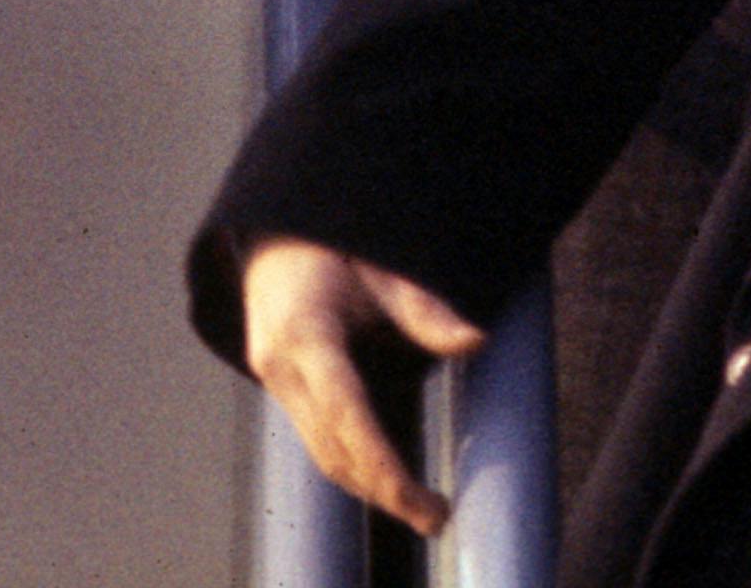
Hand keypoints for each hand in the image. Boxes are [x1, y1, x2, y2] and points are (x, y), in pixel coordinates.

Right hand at [240, 237, 482, 535]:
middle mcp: (280, 366)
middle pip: (333, 448)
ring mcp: (274, 381)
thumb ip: (424, 309)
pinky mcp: (281, 389)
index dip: (380, 462)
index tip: (414, 497)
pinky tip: (389, 482)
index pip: (346, 413)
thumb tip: (476, 341)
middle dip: (384, 490)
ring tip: (423, 510)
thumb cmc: (335, 242)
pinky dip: (354, 465)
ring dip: (369, 487)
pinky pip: (318, 440)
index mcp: (304, 333)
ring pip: (322, 453)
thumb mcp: (382, 266)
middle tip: (437, 516)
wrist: (274, 233)